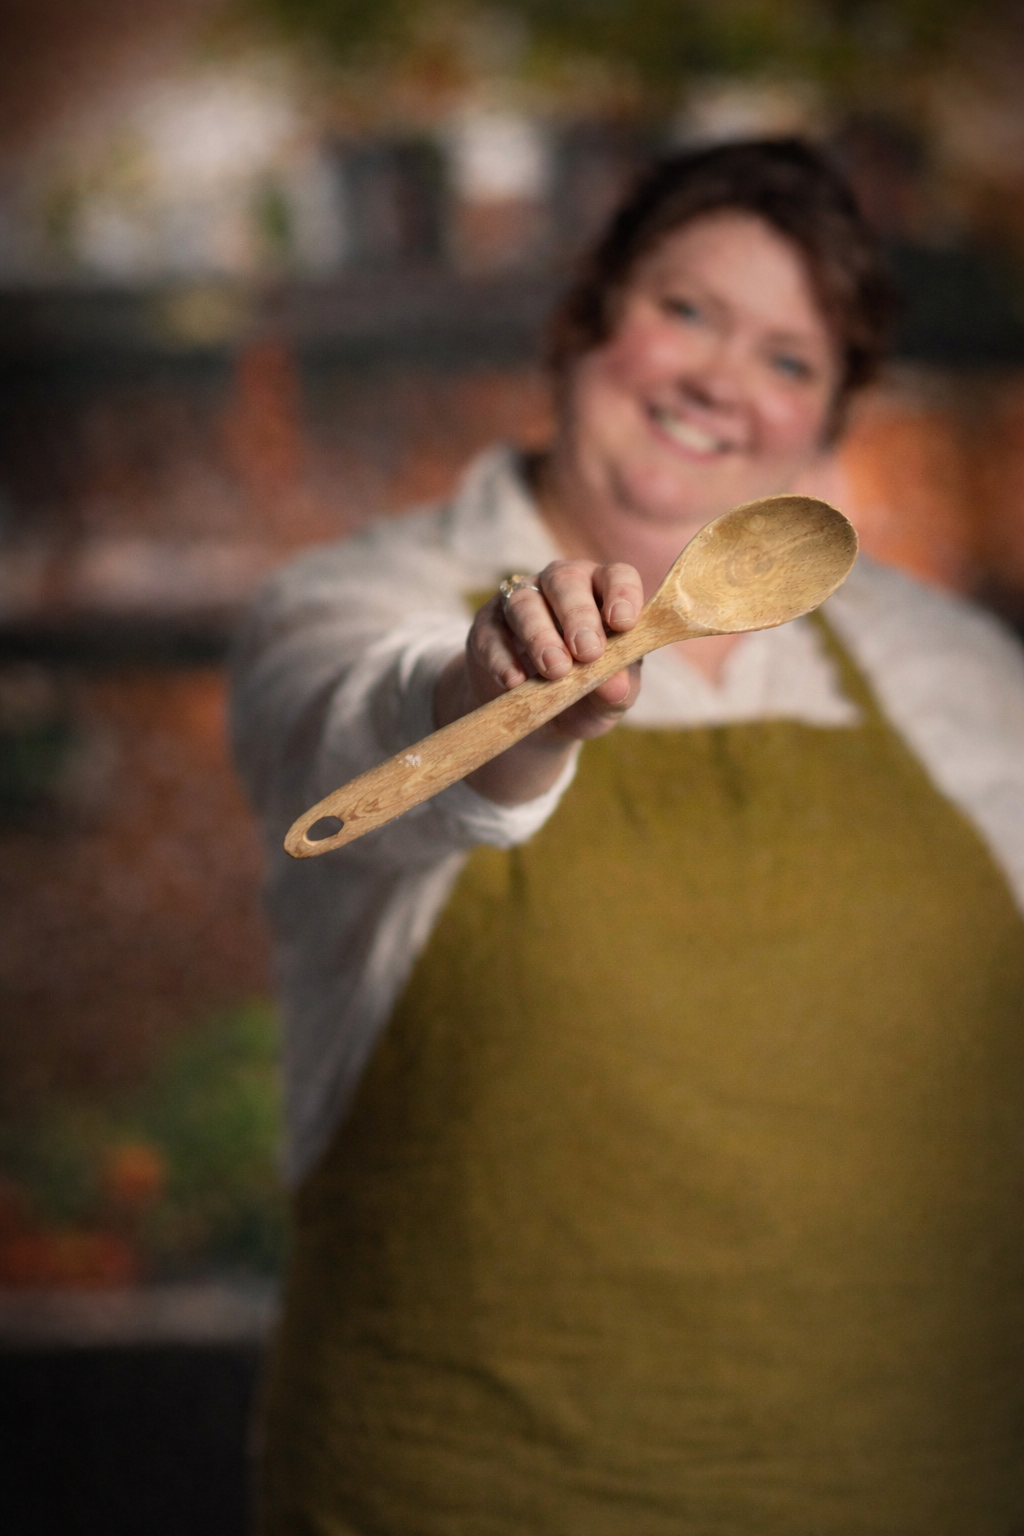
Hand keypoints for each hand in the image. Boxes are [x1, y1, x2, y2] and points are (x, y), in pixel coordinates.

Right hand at [434, 559, 644, 805]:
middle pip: (566, 580)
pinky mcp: (487, 625)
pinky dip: (502, 656)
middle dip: (578, 615)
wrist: (536, 719)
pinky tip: (514, 681)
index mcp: (602, 594)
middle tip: (587, 651)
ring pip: (525, 602)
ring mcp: (522, 602)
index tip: (623, 623)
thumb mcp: (607, 700)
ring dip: (540, 636)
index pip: (617, 575)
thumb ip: (617, 691)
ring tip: (555, 670)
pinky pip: (490, 632)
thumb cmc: (585, 697)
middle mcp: (562, 587)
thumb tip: (615, 687)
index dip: (622, 594)